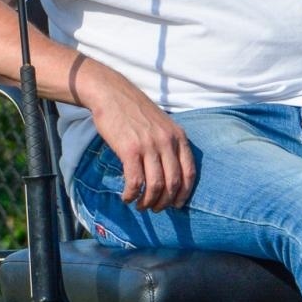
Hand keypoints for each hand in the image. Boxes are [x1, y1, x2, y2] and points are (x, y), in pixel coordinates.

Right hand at [80, 65, 196, 211]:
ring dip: (148, 202)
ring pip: (155, 186)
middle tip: (155, 209)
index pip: (189, 172)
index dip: (184, 193)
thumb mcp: (161, 124)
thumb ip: (168, 144)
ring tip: (140, 206)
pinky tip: (126, 197)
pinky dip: (132, 195)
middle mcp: (167, 142)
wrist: (111, 93)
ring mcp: (149, 146)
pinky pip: (135, 182)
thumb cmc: (134, 110)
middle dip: (165, 202)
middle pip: (173, 183)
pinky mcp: (130, 150)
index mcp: (178, 136)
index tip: (177, 205)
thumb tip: (169, 173)